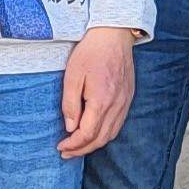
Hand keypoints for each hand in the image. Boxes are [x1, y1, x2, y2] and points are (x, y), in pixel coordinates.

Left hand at [60, 26, 139, 157]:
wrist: (114, 35)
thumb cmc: (91, 52)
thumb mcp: (72, 75)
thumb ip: (70, 103)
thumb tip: (70, 127)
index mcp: (101, 100)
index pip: (87, 134)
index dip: (73, 144)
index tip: (60, 146)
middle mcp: (116, 105)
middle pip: (100, 138)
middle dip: (82, 149)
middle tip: (66, 153)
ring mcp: (125, 102)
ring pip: (111, 134)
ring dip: (94, 144)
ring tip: (78, 147)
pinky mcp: (128, 98)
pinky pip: (118, 124)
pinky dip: (105, 134)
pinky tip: (94, 134)